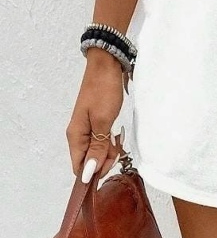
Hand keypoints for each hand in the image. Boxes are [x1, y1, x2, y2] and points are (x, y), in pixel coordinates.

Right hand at [66, 48, 124, 182]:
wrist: (107, 63)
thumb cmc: (104, 90)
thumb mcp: (103, 121)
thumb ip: (97, 148)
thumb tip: (87, 174)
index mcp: (75, 136)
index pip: (79, 167)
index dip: (94, 172)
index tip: (111, 165)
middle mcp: (78, 134)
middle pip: (89, 160)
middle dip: (105, 160)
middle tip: (118, 148)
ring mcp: (87, 127)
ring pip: (97, 150)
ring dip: (109, 149)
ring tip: (119, 139)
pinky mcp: (97, 120)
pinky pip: (101, 139)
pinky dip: (111, 140)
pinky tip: (118, 134)